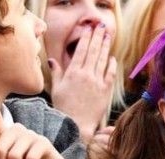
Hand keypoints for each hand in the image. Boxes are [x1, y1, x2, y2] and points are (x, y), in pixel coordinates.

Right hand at [49, 24, 116, 142]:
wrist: (76, 124)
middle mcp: (86, 75)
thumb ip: (57, 72)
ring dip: (105, 47)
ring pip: (102, 60)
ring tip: (107, 37)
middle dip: (97, 38)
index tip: (89, 30)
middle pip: (93, 52)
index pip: (80, 51)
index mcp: (72, 73)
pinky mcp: (106, 91)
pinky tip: (112, 58)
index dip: (85, 39)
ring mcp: (97, 82)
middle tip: (101, 28)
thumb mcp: (56, 88)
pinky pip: (110, 74)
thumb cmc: (64, 108)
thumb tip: (52, 60)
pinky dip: (111, 65)